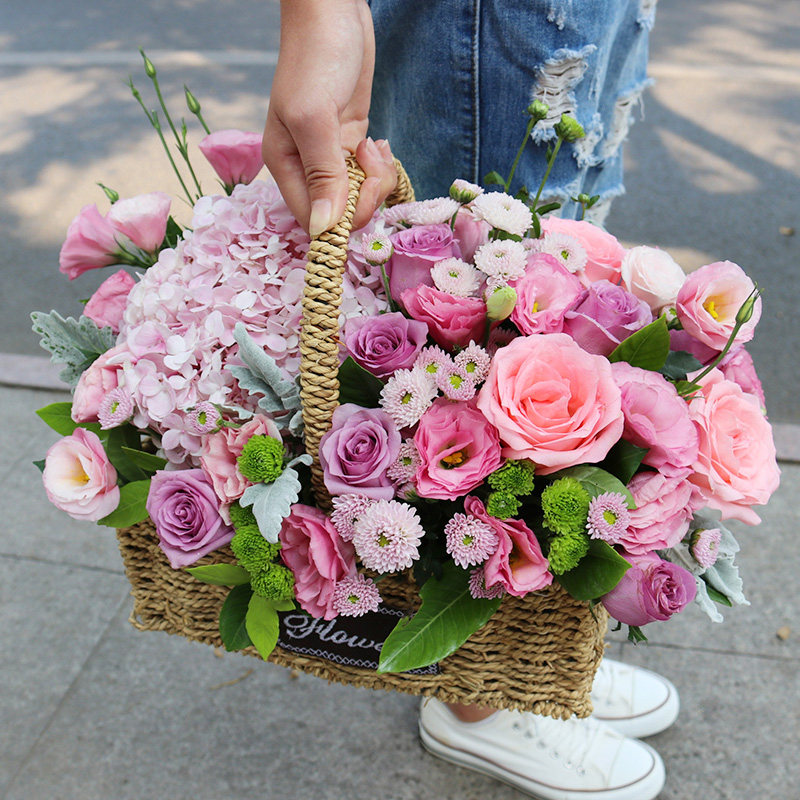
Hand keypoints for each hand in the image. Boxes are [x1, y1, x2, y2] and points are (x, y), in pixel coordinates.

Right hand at [262, 0, 396, 235]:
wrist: (333, 12)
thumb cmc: (315, 57)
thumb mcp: (314, 117)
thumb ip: (322, 174)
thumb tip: (324, 229)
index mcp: (285, 167)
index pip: (312, 221)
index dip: (340, 220)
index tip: (360, 192)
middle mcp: (305, 168)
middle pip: (340, 214)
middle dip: (364, 196)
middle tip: (369, 160)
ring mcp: (331, 158)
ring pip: (359, 197)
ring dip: (376, 179)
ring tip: (372, 145)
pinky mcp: (352, 145)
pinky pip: (370, 177)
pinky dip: (381, 168)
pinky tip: (377, 144)